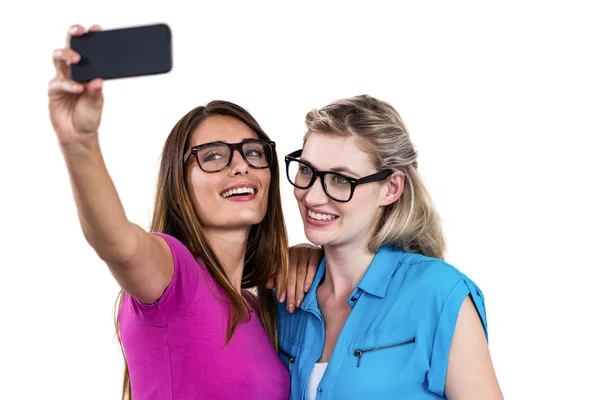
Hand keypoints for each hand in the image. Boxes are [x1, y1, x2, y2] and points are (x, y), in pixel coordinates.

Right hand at [48, 24, 104, 145]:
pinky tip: (78, 88)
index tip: (96, 29)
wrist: (79, 134)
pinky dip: (68, 84)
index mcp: (87, 72)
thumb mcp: (97, 104)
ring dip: (67, 55)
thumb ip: (97, 92)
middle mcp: (74, 73)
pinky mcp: (54, 91)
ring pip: (59, 59)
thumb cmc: (89, 116)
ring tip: (78, 58)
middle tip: (80, 32)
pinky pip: (58, 82)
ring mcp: (62, 80)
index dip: (90, 38)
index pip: (87, 51)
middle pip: (69, 48)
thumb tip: (99, 79)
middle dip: (73, 37)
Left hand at [267, 243, 322, 312]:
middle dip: (290, 293)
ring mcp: (306, 251)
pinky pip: (312, 268)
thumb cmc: (301, 262)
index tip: (280, 300)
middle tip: (290, 307)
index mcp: (285, 255)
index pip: (281, 272)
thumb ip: (278, 277)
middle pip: (290, 275)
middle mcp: (294, 252)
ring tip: (298, 303)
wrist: (318, 251)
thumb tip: (268, 286)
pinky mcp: (316, 253)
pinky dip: (309, 279)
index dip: (280, 287)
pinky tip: (306, 290)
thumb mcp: (289, 268)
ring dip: (299, 290)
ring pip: (300, 273)